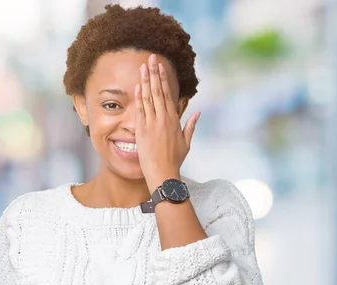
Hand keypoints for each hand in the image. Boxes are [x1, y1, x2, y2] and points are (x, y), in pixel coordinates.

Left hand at [135, 54, 199, 189]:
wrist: (164, 173)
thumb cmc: (174, 160)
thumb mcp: (186, 142)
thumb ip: (190, 126)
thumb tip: (198, 112)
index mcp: (174, 121)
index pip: (167, 95)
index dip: (163, 79)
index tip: (160, 67)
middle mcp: (164, 119)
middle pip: (158, 92)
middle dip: (154, 74)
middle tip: (151, 58)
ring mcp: (153, 124)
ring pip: (149, 98)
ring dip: (146, 81)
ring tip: (143, 67)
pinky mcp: (143, 131)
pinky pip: (141, 111)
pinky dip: (140, 98)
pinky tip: (138, 86)